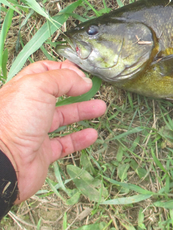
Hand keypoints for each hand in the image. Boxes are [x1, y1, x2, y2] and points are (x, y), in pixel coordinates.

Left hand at [0, 60, 105, 202]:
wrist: (3, 164)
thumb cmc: (15, 121)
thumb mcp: (39, 87)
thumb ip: (64, 79)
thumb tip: (84, 81)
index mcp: (21, 90)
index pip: (43, 72)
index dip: (62, 69)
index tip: (81, 73)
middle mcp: (27, 110)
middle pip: (55, 95)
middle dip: (76, 90)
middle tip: (92, 89)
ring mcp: (34, 132)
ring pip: (62, 118)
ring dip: (82, 112)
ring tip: (100, 108)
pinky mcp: (41, 153)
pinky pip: (64, 144)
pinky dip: (79, 139)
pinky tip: (92, 134)